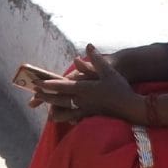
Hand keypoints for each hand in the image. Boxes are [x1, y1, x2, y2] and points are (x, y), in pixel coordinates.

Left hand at [31, 46, 145, 126]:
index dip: (50, 85)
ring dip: (56, 111)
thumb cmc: (120, 88)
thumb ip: (96, 60)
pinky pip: (77, 119)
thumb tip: (88, 46)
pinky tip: (67, 121)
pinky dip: (70, 119)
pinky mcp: (93, 116)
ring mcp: (87, 110)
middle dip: (47, 98)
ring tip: (48, 114)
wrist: (131, 107)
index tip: (38, 84)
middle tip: (35, 96)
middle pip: (61, 100)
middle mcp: (83, 100)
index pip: (63, 86)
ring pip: (67, 112)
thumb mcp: (109, 71)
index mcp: (85, 89)